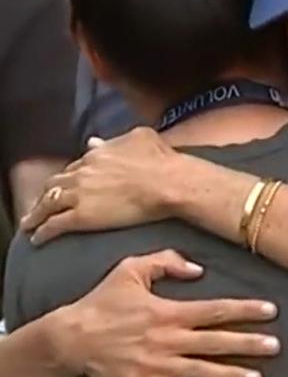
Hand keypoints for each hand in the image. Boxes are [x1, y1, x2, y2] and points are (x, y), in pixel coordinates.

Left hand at [21, 128, 195, 243]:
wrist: (169, 183)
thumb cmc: (163, 160)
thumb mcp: (140, 137)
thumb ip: (115, 140)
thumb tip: (95, 141)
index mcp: (96, 155)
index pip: (74, 167)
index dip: (69, 178)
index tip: (67, 186)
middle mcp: (82, 172)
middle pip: (55, 184)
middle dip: (46, 194)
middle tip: (42, 204)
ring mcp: (79, 195)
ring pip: (47, 205)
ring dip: (36, 214)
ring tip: (29, 223)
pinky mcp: (80, 217)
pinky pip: (54, 225)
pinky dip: (42, 232)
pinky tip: (38, 238)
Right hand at [51, 250, 279, 376]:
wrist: (68, 339)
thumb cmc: (102, 302)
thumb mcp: (130, 270)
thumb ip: (165, 261)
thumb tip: (198, 268)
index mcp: (169, 312)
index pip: (216, 310)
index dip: (246, 310)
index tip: (272, 311)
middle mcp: (167, 340)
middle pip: (216, 343)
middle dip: (248, 345)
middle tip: (276, 346)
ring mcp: (156, 366)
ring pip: (201, 372)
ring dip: (230, 376)